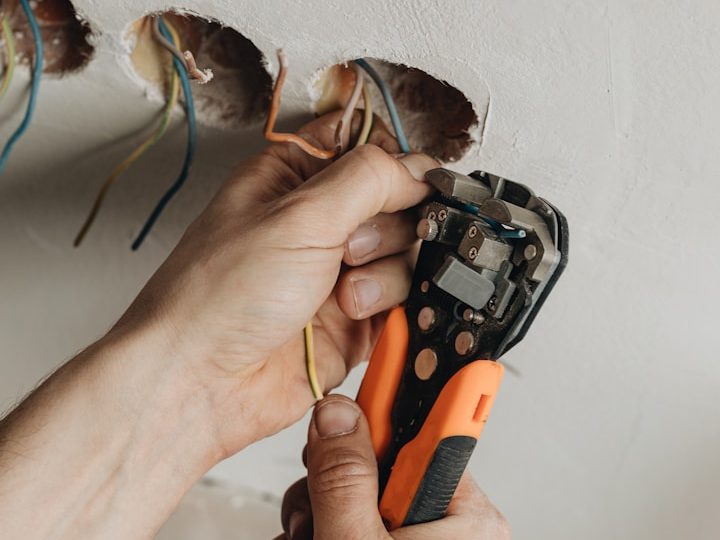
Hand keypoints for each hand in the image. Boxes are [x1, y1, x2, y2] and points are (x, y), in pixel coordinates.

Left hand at [113, 112, 437, 454]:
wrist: (203, 382)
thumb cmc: (218, 297)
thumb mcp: (298, 216)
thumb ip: (368, 179)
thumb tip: (419, 168)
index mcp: (294, 178)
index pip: (368, 148)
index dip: (396, 165)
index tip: (407, 186)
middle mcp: (319, 222)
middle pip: (398, 202)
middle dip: (384, 228)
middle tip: (348, 248)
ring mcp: (339, 270)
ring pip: (405, 252)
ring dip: (383, 272)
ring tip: (343, 294)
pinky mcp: (355, 315)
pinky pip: (401, 297)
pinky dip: (387, 305)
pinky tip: (352, 314)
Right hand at [277, 395, 510, 539]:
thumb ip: (345, 480)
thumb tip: (338, 416)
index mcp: (463, 517)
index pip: (431, 429)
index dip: (400, 391)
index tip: (398, 346)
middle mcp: (447, 521)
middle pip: (379, 458)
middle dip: (336, 479)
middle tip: (316, 508)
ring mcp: (418, 535)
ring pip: (356, 486)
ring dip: (319, 508)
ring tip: (310, 536)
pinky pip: (352, 511)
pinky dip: (325, 524)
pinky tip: (313, 539)